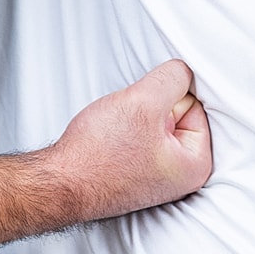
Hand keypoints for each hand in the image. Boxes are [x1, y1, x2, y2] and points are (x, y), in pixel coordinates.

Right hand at [44, 59, 212, 219]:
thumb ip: (173, 78)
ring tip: (117, 131)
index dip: (166, 96)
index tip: (142, 110)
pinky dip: (125, 130)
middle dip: (151, 108)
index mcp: (196, 165)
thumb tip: (184, 70)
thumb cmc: (98, 155)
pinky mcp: (135, 174)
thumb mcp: (144, 101)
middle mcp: (181, 176)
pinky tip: (110, 139)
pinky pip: (139, 137)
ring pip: (154, 124)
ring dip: (135, 117)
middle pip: (177, 115)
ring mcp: (156, 177)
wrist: (58, 183)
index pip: (195, 104)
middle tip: (127, 122)